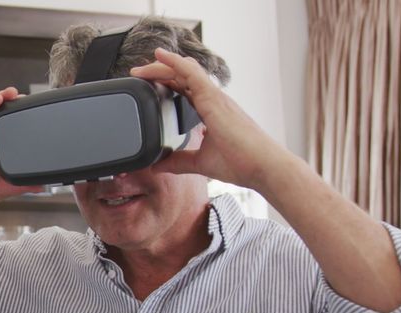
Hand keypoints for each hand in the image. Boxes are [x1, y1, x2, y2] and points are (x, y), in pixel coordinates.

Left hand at [132, 48, 299, 192]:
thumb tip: (158, 166)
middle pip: (182, 77)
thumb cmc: (242, 163)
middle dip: (159, 73)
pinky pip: (192, 73)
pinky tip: (161, 57)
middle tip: (137, 75)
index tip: (147, 85)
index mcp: (211, 111)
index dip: (166, 84)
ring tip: (142, 68)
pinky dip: (175, 63)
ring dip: (162, 66)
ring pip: (185, 70)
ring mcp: (215, 97)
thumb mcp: (201, 163)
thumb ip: (179, 162)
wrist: (263, 167)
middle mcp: (213, 100)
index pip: (185, 90)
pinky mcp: (214, 99)